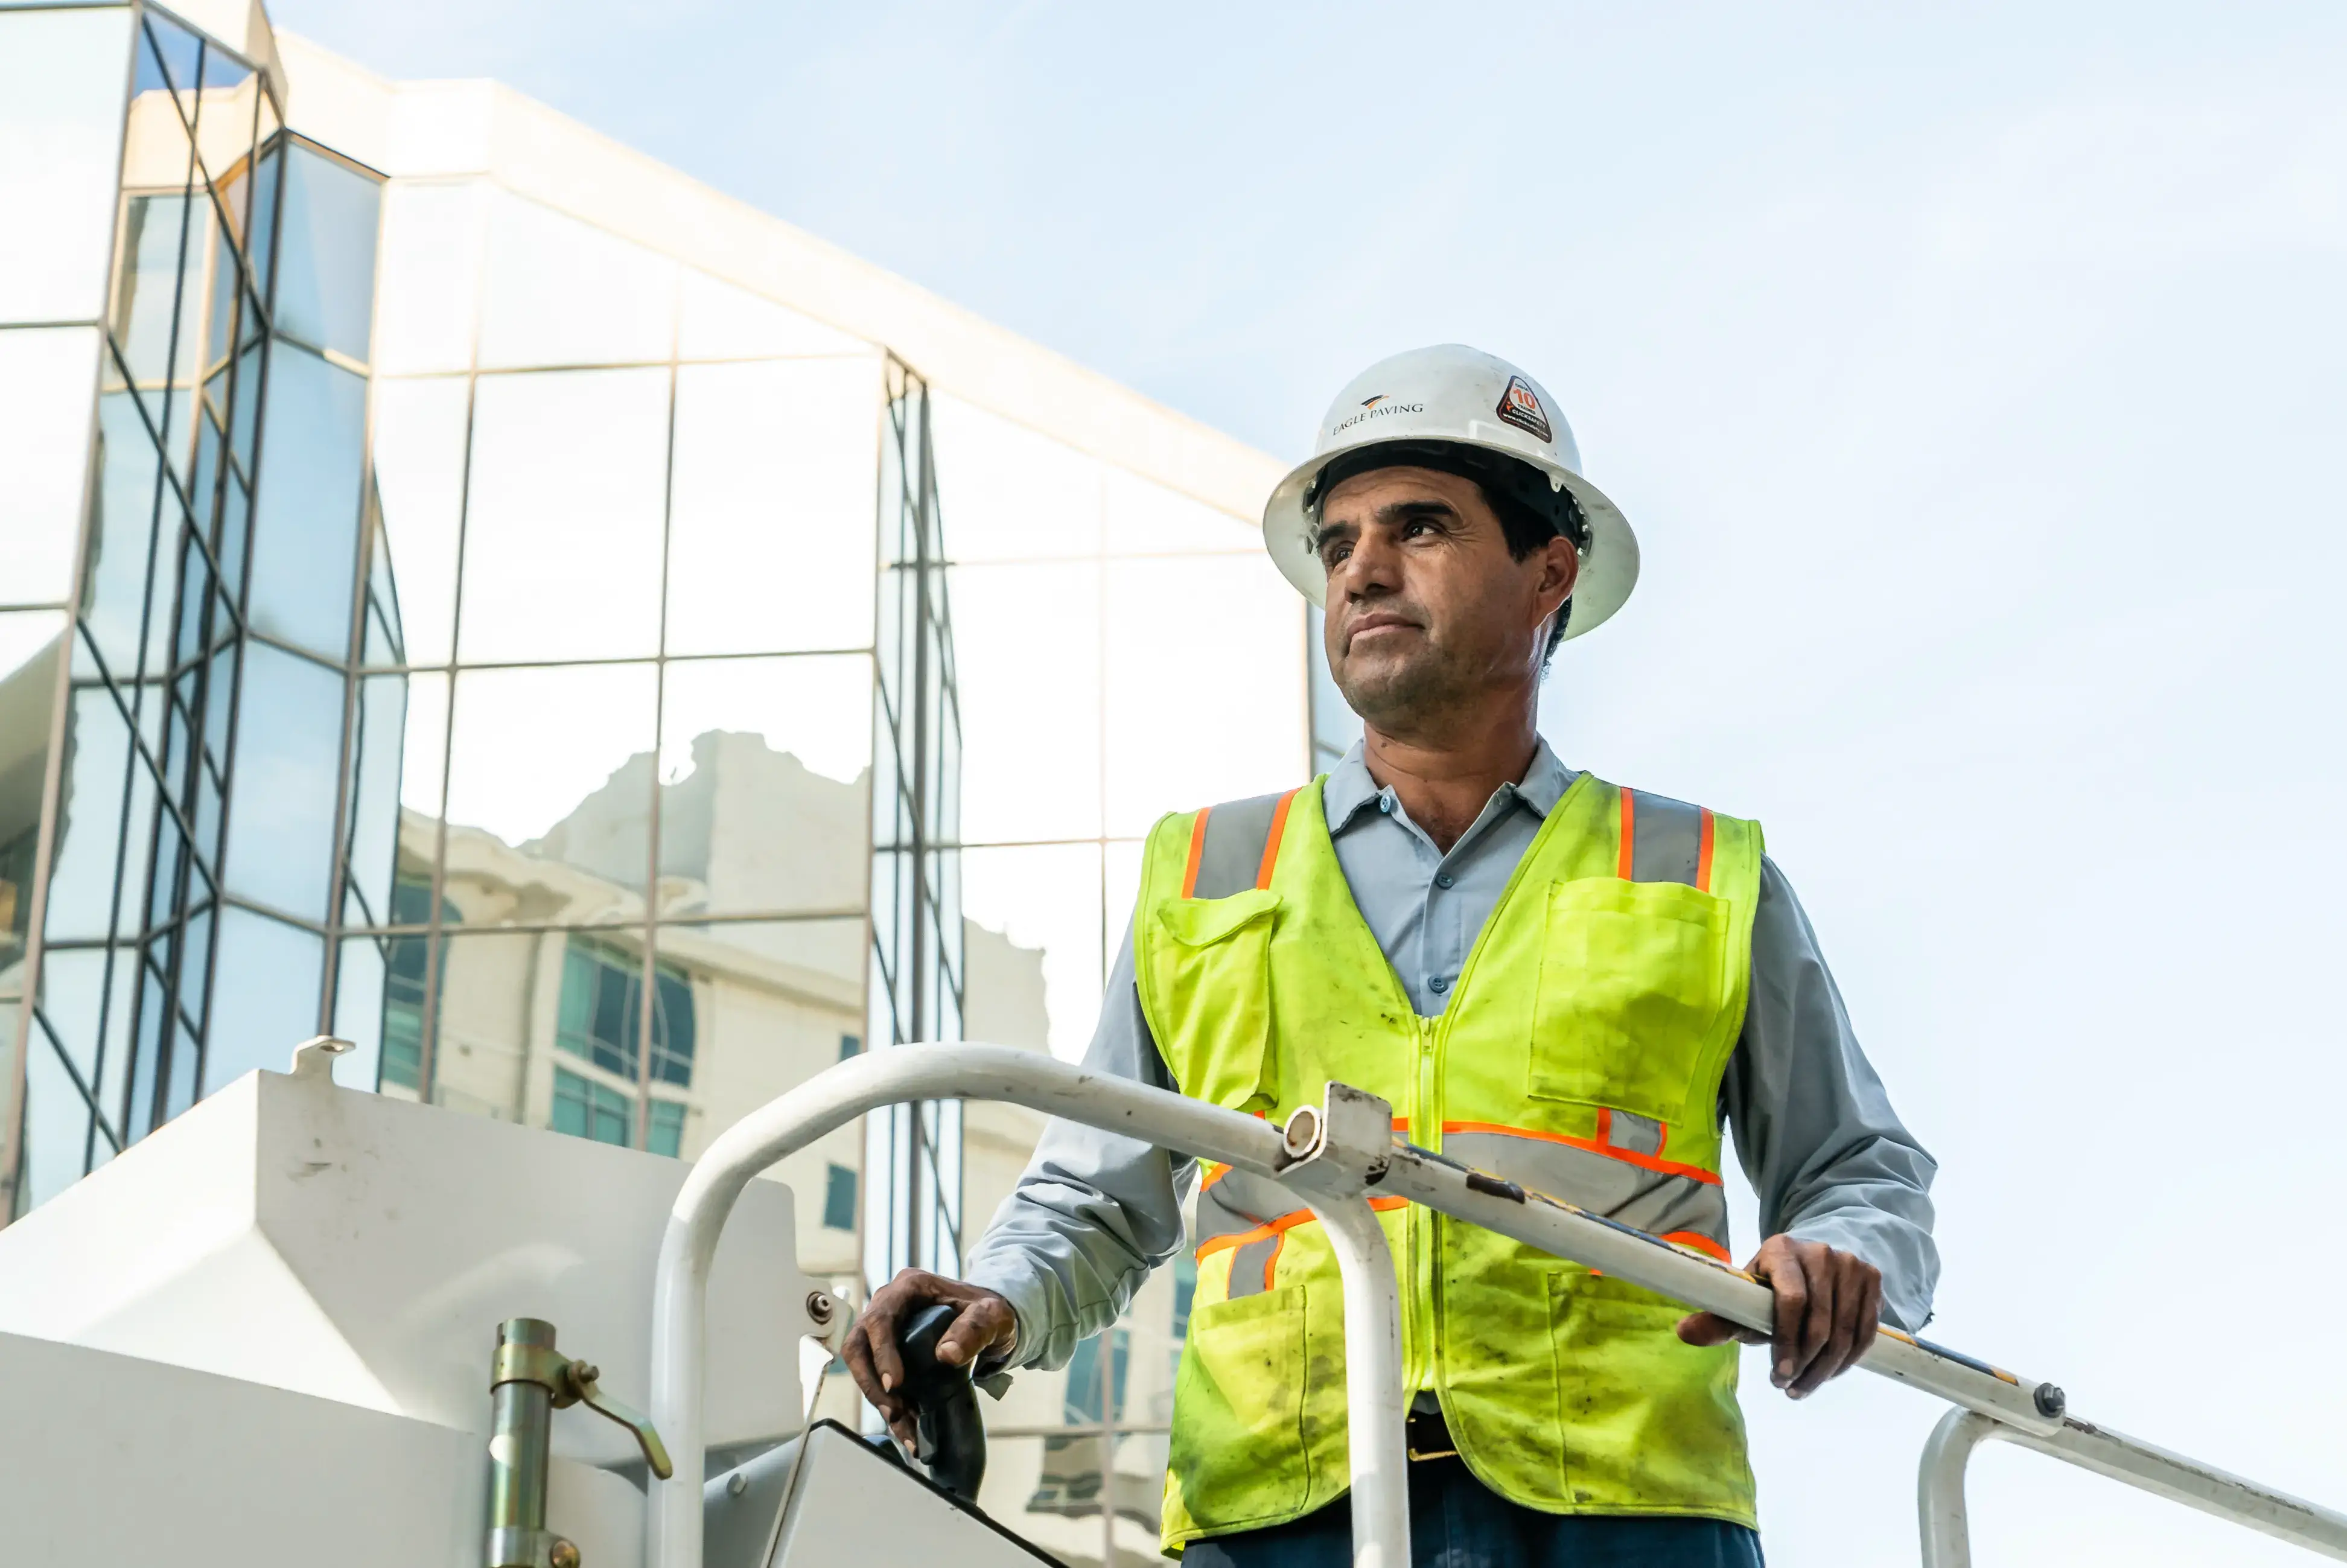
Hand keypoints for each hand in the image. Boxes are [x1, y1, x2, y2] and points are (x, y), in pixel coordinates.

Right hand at [842, 1269, 1017, 1444]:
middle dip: (871, 1383)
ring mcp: (884, 1327)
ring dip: (877, 1398)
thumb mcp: (993, 1316)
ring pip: (862, 1364)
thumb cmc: (988, 1313)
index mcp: (910, 1286)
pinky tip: (906, 1426)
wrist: (988, 1321)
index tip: (895, 1384)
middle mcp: (889, 1303)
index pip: (881, 1318)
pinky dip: (887, 1404)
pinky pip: (875, 1377)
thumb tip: (947, 1354)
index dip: (881, 1352)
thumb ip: (976, 1328)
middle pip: (859, 1343)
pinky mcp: (886, 1349)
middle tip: (895, 1413)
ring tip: (904, 1427)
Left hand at [1675, 1234, 1881, 1398]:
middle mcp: (1821, 1253)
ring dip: (1826, 1371)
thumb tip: (1683, 1333)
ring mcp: (1851, 1265)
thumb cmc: (1771, 1285)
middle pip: (1821, 1323)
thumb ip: (1719, 1317)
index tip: (1778, 1377)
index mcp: (1781, 1250)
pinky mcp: (1873, 1280)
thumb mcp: (1745, 1296)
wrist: (1812, 1260)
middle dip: (1804, 1365)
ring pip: (1845, 1333)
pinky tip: (1829, 1373)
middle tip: (1788, 1389)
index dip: (1786, 1342)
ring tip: (1802, 1388)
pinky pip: (1866, 1333)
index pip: (1791, 1300)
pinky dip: (1848, 1361)